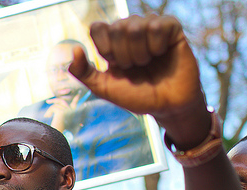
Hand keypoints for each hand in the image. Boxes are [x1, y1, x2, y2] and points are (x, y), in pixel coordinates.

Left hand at [44, 93, 80, 131]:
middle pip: (62, 101)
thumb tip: (58, 105)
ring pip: (56, 105)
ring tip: (46, 116)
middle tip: (47, 101)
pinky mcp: (62, 112)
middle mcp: (71, 111)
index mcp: (72, 113)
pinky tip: (47, 116)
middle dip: (54, 100)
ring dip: (50, 109)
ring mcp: (67, 111)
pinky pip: (53, 107)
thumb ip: (62, 113)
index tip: (79, 92)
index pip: (75, 103)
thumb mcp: (61, 120)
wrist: (57, 135)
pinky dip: (49, 112)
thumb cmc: (59, 129)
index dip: (76, 98)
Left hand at [69, 15, 209, 148]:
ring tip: (148, 63)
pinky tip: (162, 54)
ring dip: (139, 53)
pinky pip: (157, 26)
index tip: (115, 64)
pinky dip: (156, 46)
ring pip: (135, 26)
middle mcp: (130, 30)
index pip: (97, 27)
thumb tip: (74, 49)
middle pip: (116, 27)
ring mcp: (150, 27)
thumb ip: (84, 72)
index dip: (105, 48)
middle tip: (134, 67)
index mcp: (112, 41)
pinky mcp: (171, 28)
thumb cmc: (136, 96)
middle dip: (123, 55)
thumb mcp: (104, 88)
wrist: (167, 106)